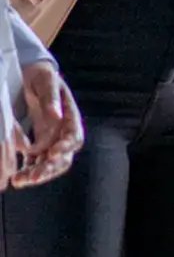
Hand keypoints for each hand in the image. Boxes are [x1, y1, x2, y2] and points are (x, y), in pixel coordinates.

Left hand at [6, 63, 82, 189]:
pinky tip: (16, 175)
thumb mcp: (46, 81)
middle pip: (63, 157)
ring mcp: (51, 139)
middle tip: (33, 177)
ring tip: (20, 181)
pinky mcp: (38, 143)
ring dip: (36, 174)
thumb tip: (56, 116)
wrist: (31, 76)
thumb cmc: (41, 76)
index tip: (52, 153)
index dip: (65, 147)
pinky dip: (27, 169)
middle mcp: (63, 132)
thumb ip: (51, 99)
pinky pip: (35, 161)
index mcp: (71, 117)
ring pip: (48, 163)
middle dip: (48, 169)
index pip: (74, 137)